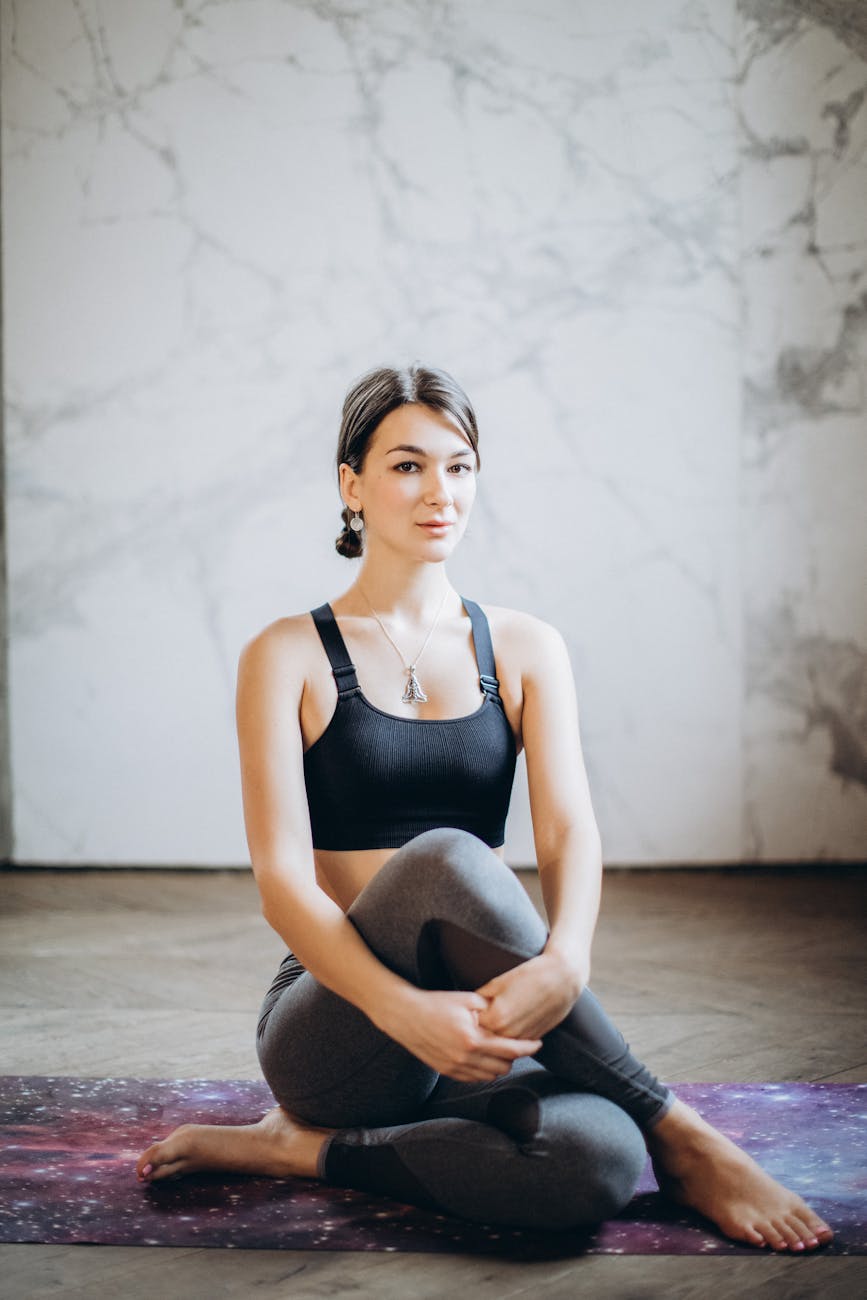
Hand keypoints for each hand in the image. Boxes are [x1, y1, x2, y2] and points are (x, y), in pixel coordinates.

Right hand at [384, 988, 541, 1081]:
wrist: (405, 1016)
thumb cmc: (437, 1003)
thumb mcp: (467, 999)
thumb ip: (490, 1008)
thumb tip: (510, 1013)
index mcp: (473, 1039)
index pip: (510, 1050)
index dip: (528, 1047)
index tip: (538, 1043)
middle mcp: (465, 1057)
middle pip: (503, 1067)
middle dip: (514, 1057)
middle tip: (518, 1043)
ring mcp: (455, 1067)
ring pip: (490, 1075)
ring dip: (499, 1065)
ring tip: (501, 1050)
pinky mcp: (446, 1071)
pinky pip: (474, 1078)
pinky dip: (484, 1070)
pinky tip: (484, 1056)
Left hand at [475, 951, 582, 1040]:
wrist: (562, 979)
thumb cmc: (530, 975)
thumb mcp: (499, 982)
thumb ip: (481, 998)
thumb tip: (470, 1008)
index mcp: (496, 1018)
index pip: (473, 1026)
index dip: (471, 1017)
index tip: (469, 1012)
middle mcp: (508, 1033)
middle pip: (485, 1038)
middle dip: (481, 1029)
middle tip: (480, 1016)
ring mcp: (522, 1038)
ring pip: (501, 1044)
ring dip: (496, 1035)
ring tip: (496, 1018)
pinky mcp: (534, 1038)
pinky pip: (515, 1043)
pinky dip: (511, 1036)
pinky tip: (511, 1022)